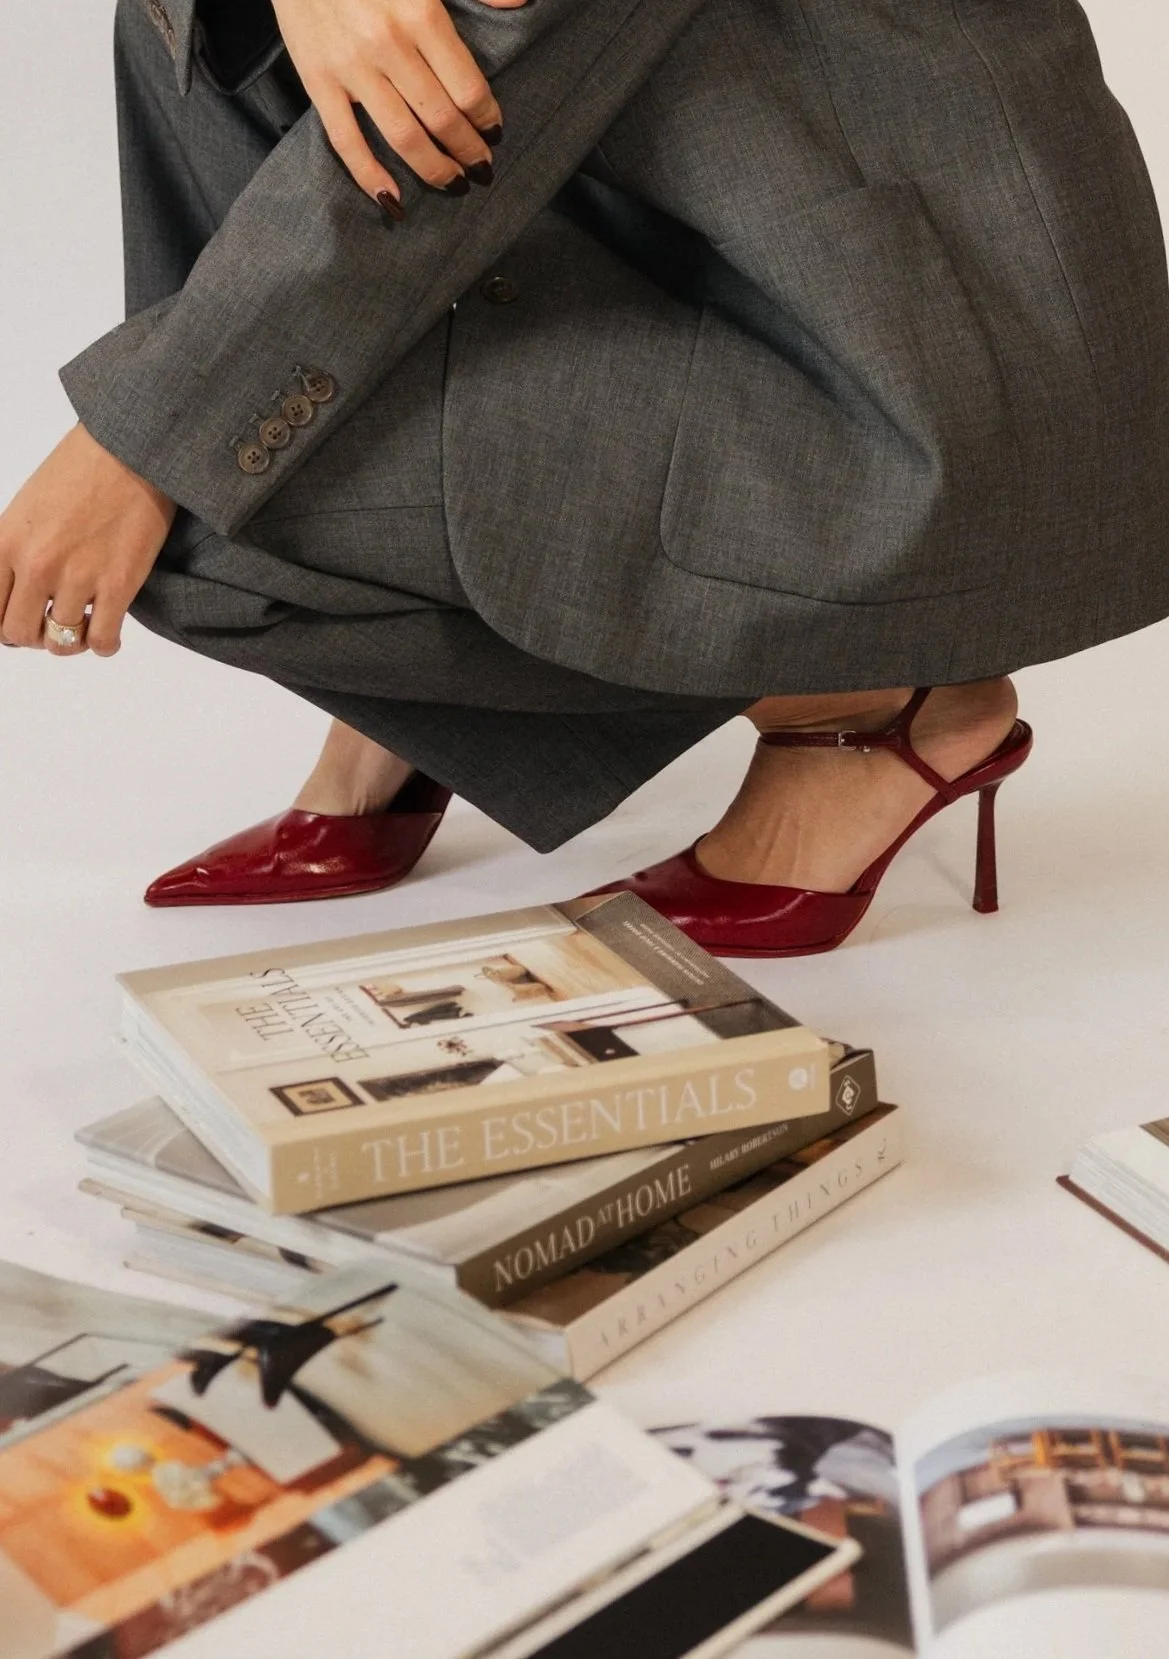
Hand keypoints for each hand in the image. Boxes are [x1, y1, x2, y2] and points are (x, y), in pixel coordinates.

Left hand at [0, 425, 175, 658]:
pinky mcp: (118, 585)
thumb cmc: (81, 471)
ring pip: (61, 643)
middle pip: (20, 633)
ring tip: (84, 627)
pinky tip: (108, 634)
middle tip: (51, 626)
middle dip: (34, 637)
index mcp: (6, 542)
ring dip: (71, 642)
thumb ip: (15, 550)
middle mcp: (36, 565)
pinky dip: (104, 646)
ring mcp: (77, 577)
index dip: (4, 626)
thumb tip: (20, 592)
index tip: (21, 623)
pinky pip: (103, 641)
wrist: (130, 453)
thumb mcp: (27, 508)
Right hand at [272, 0, 524, 204]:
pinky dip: (369, 176)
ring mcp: (351, 67)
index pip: (467, 88)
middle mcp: (388, 45)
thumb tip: (522, 3)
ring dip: (433, 169)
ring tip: (453, 184)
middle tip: (482, 168)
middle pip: (441, 119)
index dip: (487, 118)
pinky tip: (392, 199)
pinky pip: (345, 139)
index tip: (495, 132)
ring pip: (403, 136)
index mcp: (421, 12)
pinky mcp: (317, 78)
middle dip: (468, 151)